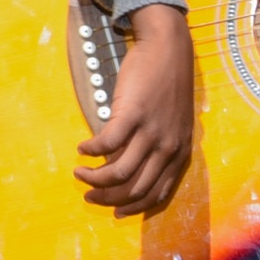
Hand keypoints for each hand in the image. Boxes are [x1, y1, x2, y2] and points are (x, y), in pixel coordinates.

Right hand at [76, 6, 196, 215]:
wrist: (169, 49)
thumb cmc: (170, 83)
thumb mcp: (176, 123)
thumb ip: (161, 146)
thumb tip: (134, 165)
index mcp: (179, 153)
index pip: (156, 194)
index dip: (133, 207)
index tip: (114, 211)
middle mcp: (167, 148)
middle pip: (134, 188)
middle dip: (108, 198)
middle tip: (89, 195)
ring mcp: (151, 132)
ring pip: (118, 172)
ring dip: (94, 178)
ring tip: (80, 172)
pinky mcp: (132, 114)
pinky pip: (106, 144)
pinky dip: (91, 151)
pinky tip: (82, 148)